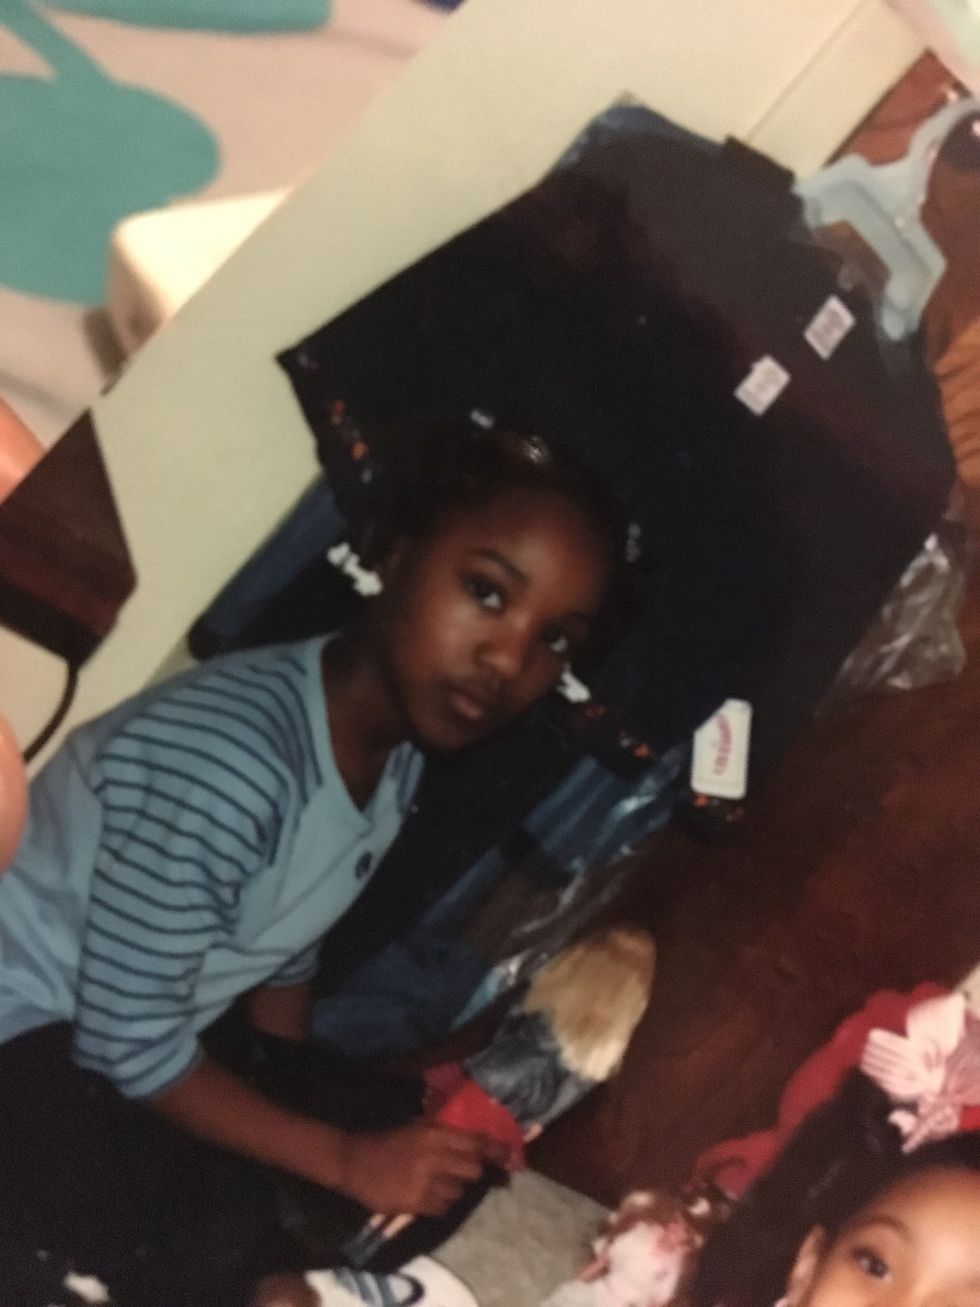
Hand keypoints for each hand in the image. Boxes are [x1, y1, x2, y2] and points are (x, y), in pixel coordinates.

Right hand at [334, 1121, 507, 1215]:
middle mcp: (434, 1157)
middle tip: (462, 1172)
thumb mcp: (415, 1127)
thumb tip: (473, 1139)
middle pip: (472, 1170)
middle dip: (471, 1172)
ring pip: (458, 1192)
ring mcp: (425, 1182)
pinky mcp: (415, 1203)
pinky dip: (439, 1203)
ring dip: (453, 1189)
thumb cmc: (387, 1141)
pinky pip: (442, 1208)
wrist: (354, 1162)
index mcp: (434, 1134)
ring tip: (437, 1183)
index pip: (475, 1143)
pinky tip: (426, 1195)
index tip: (511, 1157)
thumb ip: (443, 1133)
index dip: (496, 1150)